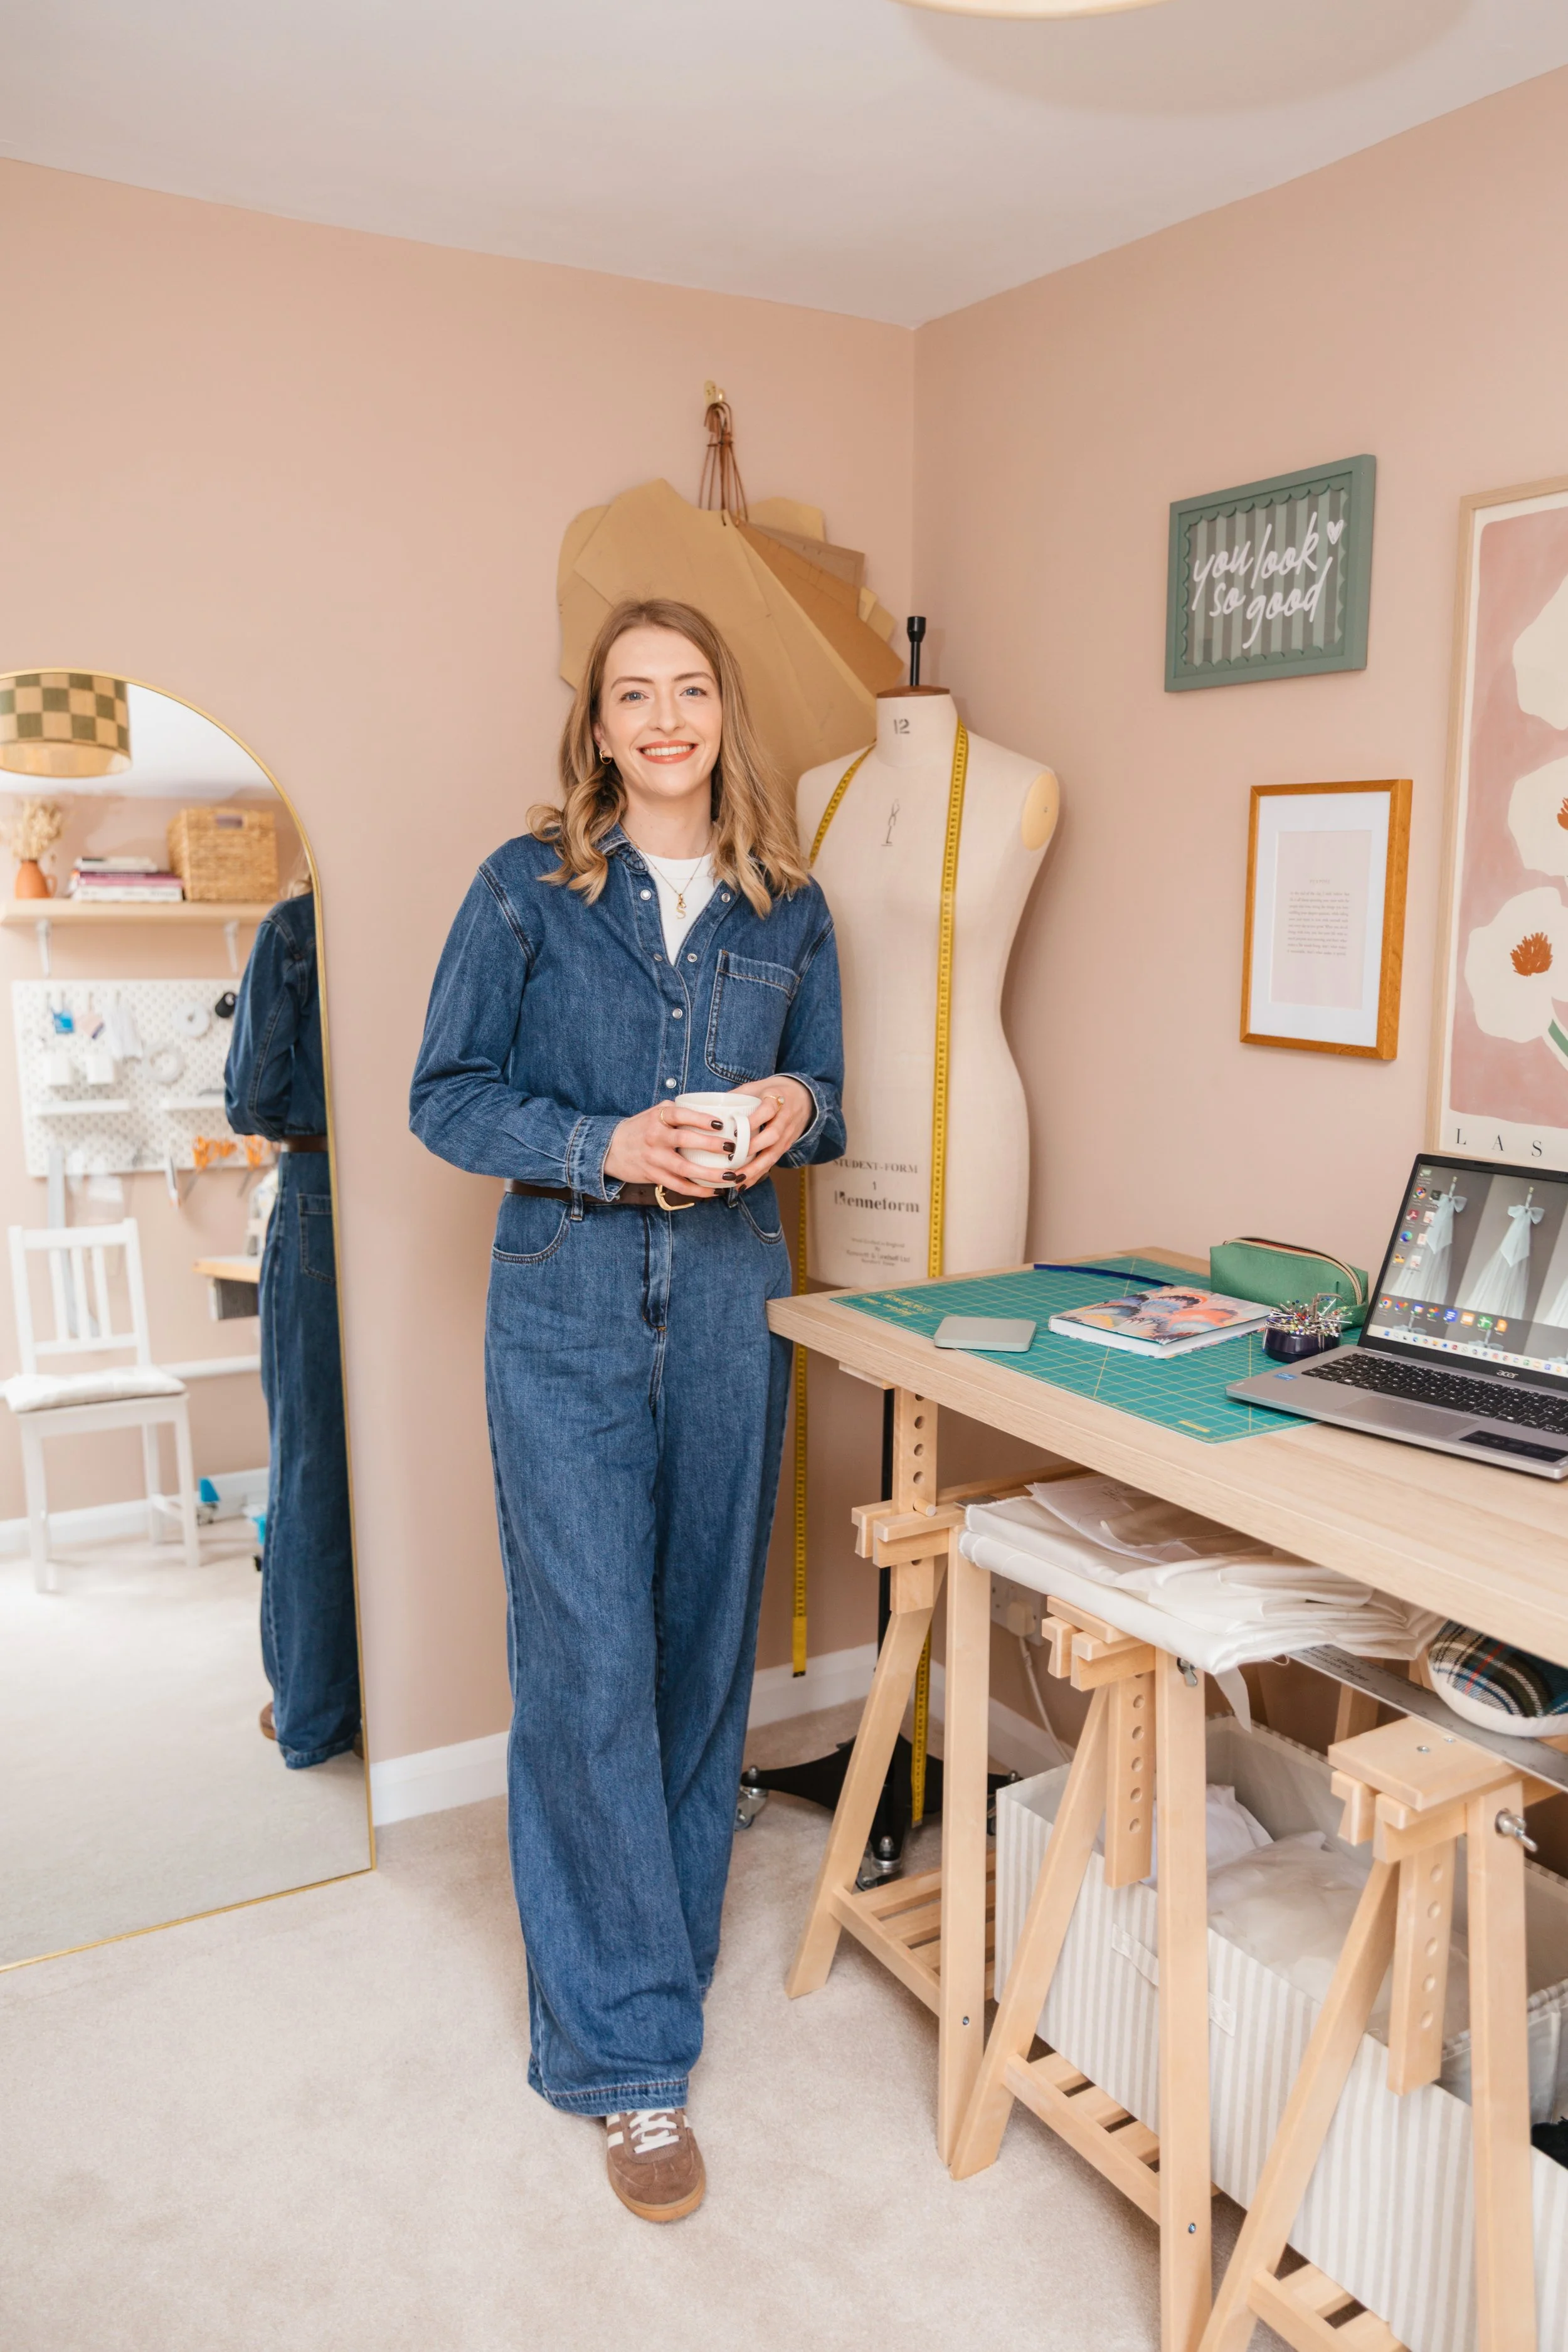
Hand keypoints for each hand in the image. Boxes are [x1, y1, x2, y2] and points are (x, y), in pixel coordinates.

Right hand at [604, 1101, 735, 1197]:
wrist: (610, 1149)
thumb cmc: (639, 1129)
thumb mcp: (653, 1112)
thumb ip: (676, 1110)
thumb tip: (709, 1110)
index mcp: (657, 1118)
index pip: (680, 1114)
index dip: (700, 1118)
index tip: (721, 1123)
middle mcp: (655, 1137)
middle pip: (685, 1140)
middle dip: (711, 1145)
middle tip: (732, 1148)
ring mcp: (654, 1158)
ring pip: (684, 1168)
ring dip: (709, 1173)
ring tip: (730, 1175)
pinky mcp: (654, 1175)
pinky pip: (678, 1185)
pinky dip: (697, 1190)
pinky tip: (713, 1190)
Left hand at [731, 1079, 813, 1187]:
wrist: (804, 1097)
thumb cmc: (774, 1091)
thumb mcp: (758, 1086)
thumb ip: (737, 1095)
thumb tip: (711, 1107)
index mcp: (778, 1099)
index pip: (768, 1109)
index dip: (753, 1121)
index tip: (735, 1132)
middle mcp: (786, 1118)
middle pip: (773, 1135)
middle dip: (753, 1149)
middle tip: (733, 1158)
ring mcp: (788, 1134)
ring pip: (774, 1154)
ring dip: (755, 1169)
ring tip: (736, 1179)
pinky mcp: (786, 1146)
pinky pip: (772, 1162)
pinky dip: (757, 1174)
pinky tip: (743, 1184)